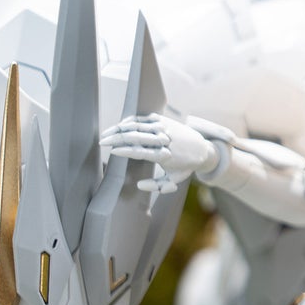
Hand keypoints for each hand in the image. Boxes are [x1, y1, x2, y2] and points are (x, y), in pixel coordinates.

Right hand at [100, 113, 217, 193]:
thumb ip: (157, 186)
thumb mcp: (174, 180)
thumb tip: (139, 185)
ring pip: (138, 125)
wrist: (202, 148)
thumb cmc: (185, 166)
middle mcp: (165, 139)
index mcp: (166, 155)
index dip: (126, 151)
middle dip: (117, 138)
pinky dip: (129, 121)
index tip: (112, 151)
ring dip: (120, 129)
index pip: (142, 152)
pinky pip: (142, 118)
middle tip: (102, 142)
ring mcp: (163, 127)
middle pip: (137, 137)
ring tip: (106, 134)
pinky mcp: (162, 119)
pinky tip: (119, 126)